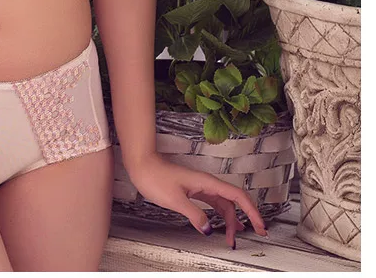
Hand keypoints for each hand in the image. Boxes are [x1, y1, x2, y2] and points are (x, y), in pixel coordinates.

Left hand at [125, 153, 268, 248]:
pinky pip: (213, 203)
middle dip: (245, 218)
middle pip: (233, 202)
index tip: (259, 225)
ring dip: (230, 220)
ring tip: (233, 237)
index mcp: (208, 183)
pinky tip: (219, 224)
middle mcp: (208, 184)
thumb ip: (194, 215)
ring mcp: (201, 187)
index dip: (252, 211)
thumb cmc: (155, 177)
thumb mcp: (175, 200)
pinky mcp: (193, 191)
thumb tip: (208, 229)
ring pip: (223, 204)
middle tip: (255, 234)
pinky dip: (219, 215)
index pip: (238, 196)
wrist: (142, 165)